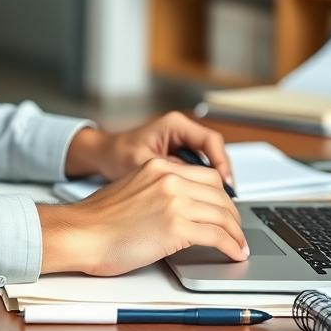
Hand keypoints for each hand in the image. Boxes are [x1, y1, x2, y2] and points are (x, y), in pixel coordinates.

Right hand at [37, 158, 248, 275]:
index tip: (226, 210)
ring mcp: (175, 201)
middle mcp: (171, 178)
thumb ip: (158, 191)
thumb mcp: (132, 189)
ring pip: (222, 215)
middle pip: (219, 194)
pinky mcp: (176, 226)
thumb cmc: (97, 221)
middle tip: (236, 230)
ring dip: (235, 233)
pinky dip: (230, 246)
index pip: (207, 177)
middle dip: (232, 215)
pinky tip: (233, 253)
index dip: (222, 197)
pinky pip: (216, 235)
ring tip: (239, 245)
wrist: (80, 233)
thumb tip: (179, 209)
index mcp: (159, 167)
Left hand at [65, 112, 232, 186]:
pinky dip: (202, 186)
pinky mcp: (178, 157)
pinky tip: (203, 202)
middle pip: (215, 153)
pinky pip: (198, 170)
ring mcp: (181, 144)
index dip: (221, 163)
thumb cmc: (116, 155)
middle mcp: (182, 131)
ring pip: (208, 164)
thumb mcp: (142, 164)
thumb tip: (194, 190)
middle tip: (227, 200)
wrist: (102, 156)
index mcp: (175, 125)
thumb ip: (169, 174)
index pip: (211, 141)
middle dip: (222, 177)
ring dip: (214, 184)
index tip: (225, 184)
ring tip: (218, 205)